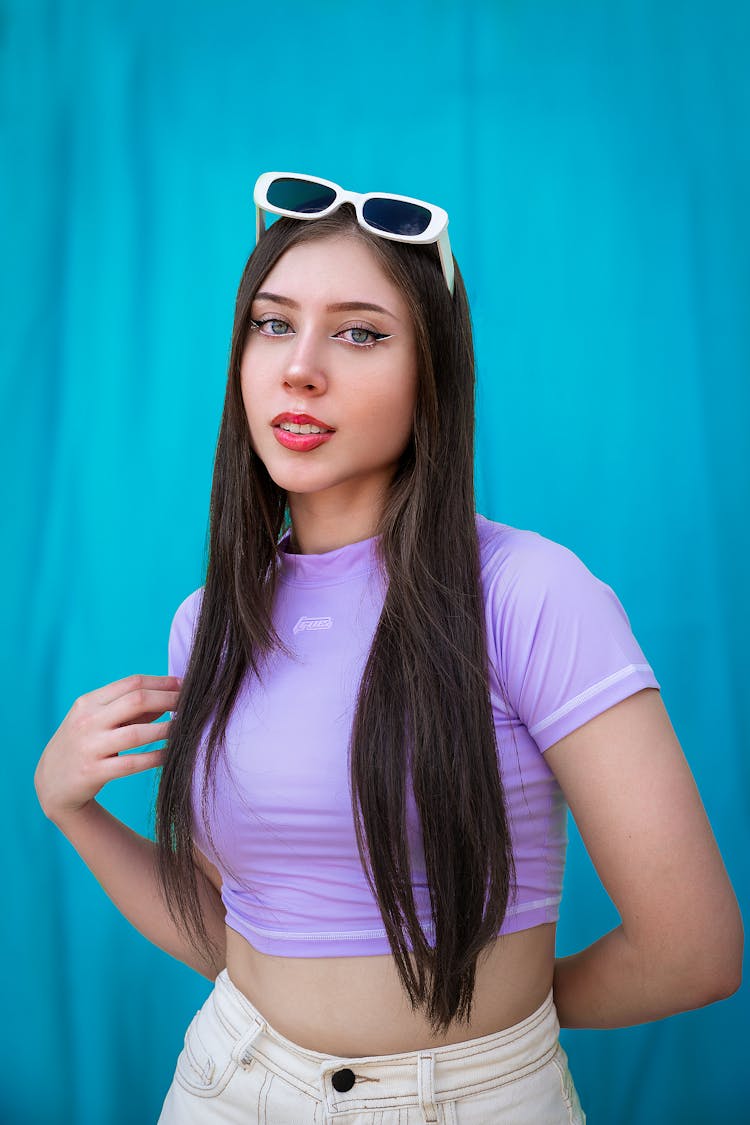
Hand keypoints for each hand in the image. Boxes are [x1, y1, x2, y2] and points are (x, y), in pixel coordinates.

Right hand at [34, 674, 180, 827]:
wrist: (51, 782)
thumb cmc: (85, 743)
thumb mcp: (98, 720)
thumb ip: (131, 709)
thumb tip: (170, 697)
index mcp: (88, 702)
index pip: (131, 683)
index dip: (161, 682)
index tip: (184, 685)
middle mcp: (87, 721)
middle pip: (136, 701)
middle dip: (168, 699)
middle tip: (190, 704)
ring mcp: (89, 747)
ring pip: (137, 733)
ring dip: (166, 730)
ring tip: (184, 728)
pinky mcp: (93, 772)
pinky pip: (132, 763)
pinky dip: (155, 757)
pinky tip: (171, 754)